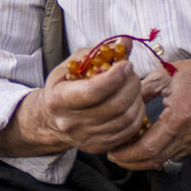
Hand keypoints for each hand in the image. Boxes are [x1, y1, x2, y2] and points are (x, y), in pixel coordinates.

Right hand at [0, 43, 147, 156]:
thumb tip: (125, 42)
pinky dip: (136, 114)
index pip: (93, 92)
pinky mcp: (99, 147)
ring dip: (136, 98)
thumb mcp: (72, 65)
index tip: (125, 64)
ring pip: (126, 119)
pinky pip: (129, 131)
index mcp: (59, 100)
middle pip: (115, 105)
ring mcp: (85, 138)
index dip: (115, 76)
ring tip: (132, 86)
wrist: (53, 119)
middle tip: (131, 73)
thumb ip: (98, 52)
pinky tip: (131, 102)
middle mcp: (70, 123)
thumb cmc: (64, 87)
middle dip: (130, 84)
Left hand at [108, 47, 190, 169]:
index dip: (127, 154)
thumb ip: (141, 90)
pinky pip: (177, 156)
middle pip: (154, 161)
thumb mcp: (167, 74)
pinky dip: (160, 154)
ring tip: (127, 152)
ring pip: (165, 161)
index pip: (147, 149)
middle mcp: (190, 137)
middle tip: (114, 156)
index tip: (111, 151)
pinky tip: (148, 145)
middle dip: (131, 162)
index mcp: (179, 119)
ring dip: (144, 160)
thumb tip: (119, 100)